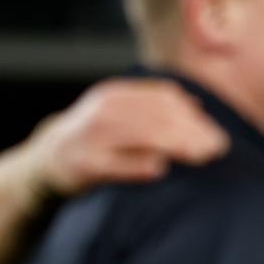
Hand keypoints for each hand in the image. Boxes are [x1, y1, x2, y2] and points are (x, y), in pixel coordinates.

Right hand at [26, 78, 229, 197]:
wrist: (46, 160)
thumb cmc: (96, 138)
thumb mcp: (120, 112)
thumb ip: (153, 106)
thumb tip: (196, 103)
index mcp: (115, 94)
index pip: (162, 98)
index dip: (193, 115)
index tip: (217, 132)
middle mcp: (103, 111)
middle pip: (156, 116)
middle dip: (192, 132)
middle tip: (218, 148)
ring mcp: (91, 137)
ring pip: (140, 136)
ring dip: (175, 146)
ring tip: (201, 157)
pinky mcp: (83, 164)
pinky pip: (115, 164)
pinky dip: (138, 166)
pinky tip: (160, 169)